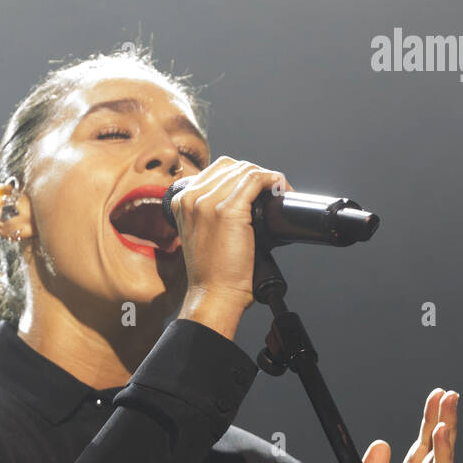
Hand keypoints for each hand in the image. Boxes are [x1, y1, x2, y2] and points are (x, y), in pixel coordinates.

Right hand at [173, 156, 293, 335]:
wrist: (214, 295)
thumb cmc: (212, 273)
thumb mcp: (202, 235)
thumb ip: (211, 213)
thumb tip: (244, 197)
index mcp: (182, 202)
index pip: (217, 171)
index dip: (241, 175)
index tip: (256, 188)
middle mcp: (192, 198)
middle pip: (231, 167)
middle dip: (254, 174)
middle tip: (270, 190)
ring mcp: (209, 203)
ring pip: (244, 171)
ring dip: (267, 177)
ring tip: (278, 191)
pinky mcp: (228, 211)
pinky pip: (255, 180)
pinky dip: (272, 180)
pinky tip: (279, 189)